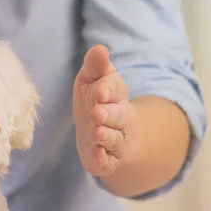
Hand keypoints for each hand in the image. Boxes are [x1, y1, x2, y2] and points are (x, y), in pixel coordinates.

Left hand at [73, 45, 135, 176]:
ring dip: (106, 136)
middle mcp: (118, 119)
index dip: (107, 90)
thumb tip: (99, 49)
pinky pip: (107, 162)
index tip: (99, 90)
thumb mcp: (91, 79)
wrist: (99, 130)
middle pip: (118, 117)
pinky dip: (102, 159)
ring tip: (97, 132)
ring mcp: (113, 141)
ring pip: (113, 140)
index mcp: (115, 96)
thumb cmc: (94, 100)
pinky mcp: (105, 160)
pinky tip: (96, 154)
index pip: (114, 90)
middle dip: (109, 115)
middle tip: (97, 113)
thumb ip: (95, 66)